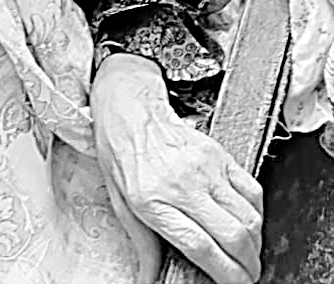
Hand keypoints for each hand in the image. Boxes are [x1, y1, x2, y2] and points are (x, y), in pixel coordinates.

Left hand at [91, 54, 262, 283]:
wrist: (130, 112)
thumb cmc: (122, 155)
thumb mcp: (121, 204)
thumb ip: (143, 246)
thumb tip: (151, 279)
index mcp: (153, 200)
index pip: (201, 247)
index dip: (225, 274)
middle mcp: (183, 184)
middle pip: (233, 236)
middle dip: (247, 266)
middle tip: (246, 275)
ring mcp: (205, 168)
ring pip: (249, 217)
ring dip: (255, 244)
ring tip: (248, 254)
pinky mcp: (219, 154)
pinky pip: (252, 190)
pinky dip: (257, 213)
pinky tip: (248, 223)